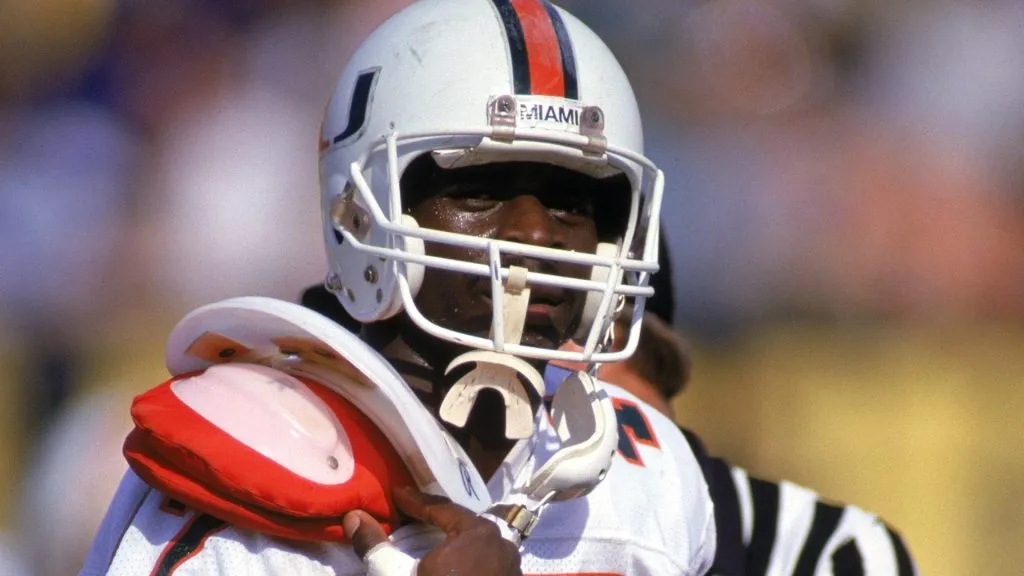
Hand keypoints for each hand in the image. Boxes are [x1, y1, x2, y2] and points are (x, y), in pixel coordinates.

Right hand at [344, 486, 522, 575]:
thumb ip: (374, 545)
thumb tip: (353, 516)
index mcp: (477, 532)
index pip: (440, 507)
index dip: (414, 501)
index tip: (397, 495)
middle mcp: (501, 544)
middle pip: (462, 523)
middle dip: (436, 519)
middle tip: (411, 515)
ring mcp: (511, 568)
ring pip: (477, 544)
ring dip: (454, 541)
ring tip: (429, 542)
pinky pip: (486, 563)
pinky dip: (467, 561)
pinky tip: (450, 570)